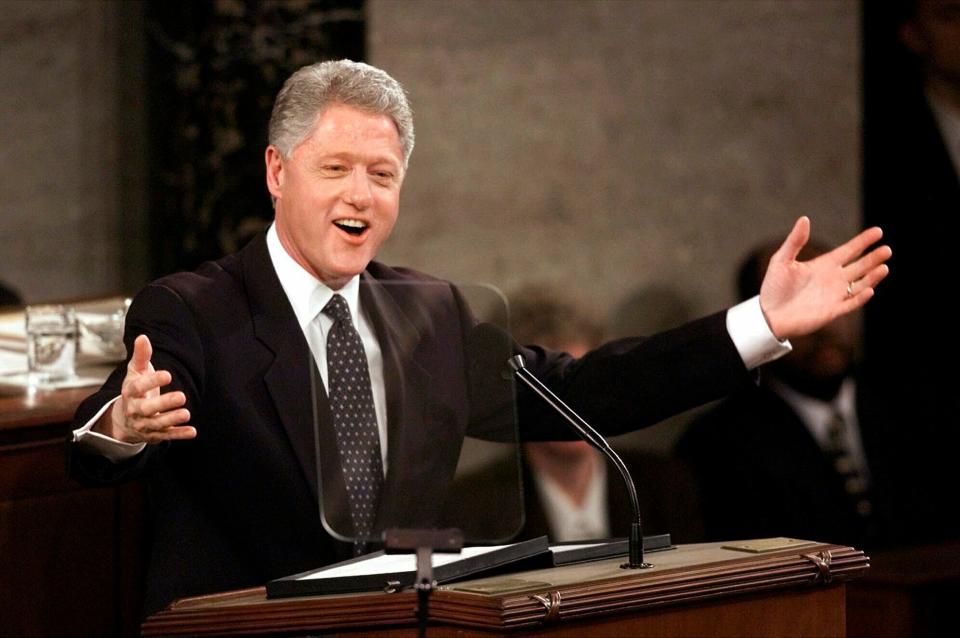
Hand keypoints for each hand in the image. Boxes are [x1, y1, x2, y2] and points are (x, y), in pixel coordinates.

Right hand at [95, 334, 196, 443]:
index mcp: (130, 392)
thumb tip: (143, 337)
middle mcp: (135, 410)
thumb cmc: (134, 390)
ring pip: (157, 424)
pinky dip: (179, 435)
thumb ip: (141, 356)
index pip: (138, 387)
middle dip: (163, 403)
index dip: (152, 381)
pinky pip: (166, 436)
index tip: (167, 374)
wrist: (124, 420)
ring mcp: (144, 424)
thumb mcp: (135, 372)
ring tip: (186, 413)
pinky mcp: (154, 435)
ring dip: (172, 420)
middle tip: (182, 396)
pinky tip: (192, 432)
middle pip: (147, 409)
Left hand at [759, 217, 890, 339]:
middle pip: (860, 266)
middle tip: (887, 249)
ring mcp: (834, 295)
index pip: (849, 251)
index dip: (863, 241)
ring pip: (861, 284)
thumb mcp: (782, 260)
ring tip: (884, 266)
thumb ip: (795, 241)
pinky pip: (851, 303)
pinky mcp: (832, 311)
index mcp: (823, 265)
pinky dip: (861, 297)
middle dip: (873, 258)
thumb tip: (804, 219)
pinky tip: (869, 289)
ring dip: (873, 276)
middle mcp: (833, 279)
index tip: (878, 231)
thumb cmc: (774, 287)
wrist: (768, 314)